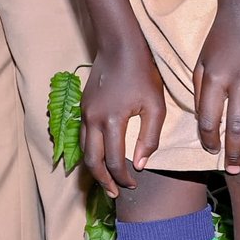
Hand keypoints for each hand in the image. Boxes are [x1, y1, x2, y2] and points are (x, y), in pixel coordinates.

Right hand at [82, 36, 165, 194]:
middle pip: (91, 161)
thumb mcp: (155, 106)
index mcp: (111, 121)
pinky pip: (83, 136)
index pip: (113, 160)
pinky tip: (100, 155)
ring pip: (83, 150)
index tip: (133, 185)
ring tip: (105, 180)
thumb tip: (140, 164)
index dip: (123, 177)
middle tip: (113, 193)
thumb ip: (149, 137)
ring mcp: (84, 113)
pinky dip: (90, 151)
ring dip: (94, 168)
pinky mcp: (83, 107)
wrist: (120, 46)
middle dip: (102, 180)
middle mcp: (92, 120)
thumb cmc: (142, 74)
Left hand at [194, 0, 239, 172]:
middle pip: (239, 125)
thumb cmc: (221, 36)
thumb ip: (199, 91)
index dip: (209, 140)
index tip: (213, 152)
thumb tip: (203, 123)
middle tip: (238, 171)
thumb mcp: (201, 61)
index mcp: (216, 78)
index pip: (209, 120)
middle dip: (237, 153)